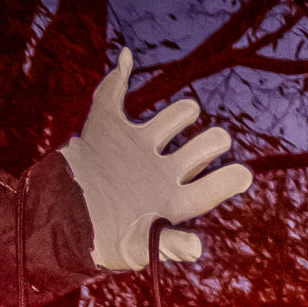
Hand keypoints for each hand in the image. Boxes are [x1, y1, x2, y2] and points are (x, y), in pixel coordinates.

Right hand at [54, 48, 250, 271]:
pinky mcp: (110, 129)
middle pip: (198, 150)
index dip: (228, 181)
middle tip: (217, 140)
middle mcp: (161, 171)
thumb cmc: (103, 240)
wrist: (61, 219)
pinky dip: (118, 76)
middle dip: (209, 143)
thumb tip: (197, 249)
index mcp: (173, 200)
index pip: (209, 189)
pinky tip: (126, 57)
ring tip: (190, 111)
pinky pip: (114, 96)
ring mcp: (138, 148)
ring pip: (170, 121)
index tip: (245, 174)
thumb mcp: (137, 248)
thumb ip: (169, 245)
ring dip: (182, 113)